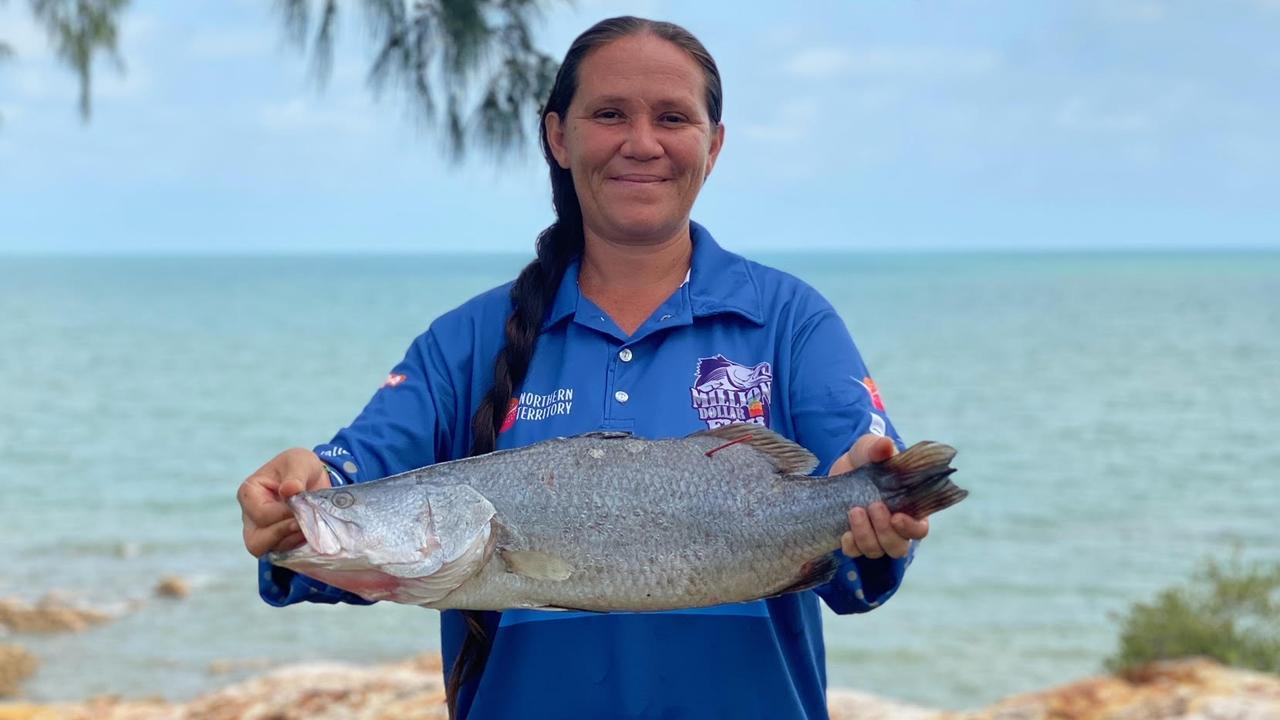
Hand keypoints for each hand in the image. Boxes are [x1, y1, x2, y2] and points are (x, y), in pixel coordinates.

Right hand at [237, 448, 331, 556]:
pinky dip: (298, 548)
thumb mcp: (300, 461)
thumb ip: (295, 474)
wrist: (313, 479)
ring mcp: (261, 533)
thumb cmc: (301, 467)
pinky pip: (283, 555)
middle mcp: (250, 517)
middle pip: (256, 541)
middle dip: (284, 534)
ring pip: (268, 551)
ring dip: (292, 542)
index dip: (283, 515)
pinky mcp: (276, 543)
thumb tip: (289, 490)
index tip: (302, 507)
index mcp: (249, 493)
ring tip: (309, 528)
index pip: (260, 515)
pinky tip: (311, 535)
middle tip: (304, 524)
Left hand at [831, 434, 928, 558]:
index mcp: (909, 508)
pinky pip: (854, 552)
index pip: (920, 529)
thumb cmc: (867, 458)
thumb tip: (886, 445)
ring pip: (876, 551)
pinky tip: (844, 532)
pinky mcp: (853, 538)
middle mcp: (894, 527)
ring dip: (865, 535)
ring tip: (854, 511)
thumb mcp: (871, 448)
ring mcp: (873, 535)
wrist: (842, 466)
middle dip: (885, 531)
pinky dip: (850, 545)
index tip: (897, 517)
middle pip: (898, 546)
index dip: (911, 528)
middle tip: (873, 506)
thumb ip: (880, 447)